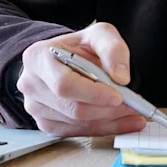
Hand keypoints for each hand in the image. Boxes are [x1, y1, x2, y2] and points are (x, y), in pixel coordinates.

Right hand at [17, 22, 146, 136]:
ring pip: (75, 123)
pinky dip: (102, 129)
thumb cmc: (79, 46)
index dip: (93, 94)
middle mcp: (31, 84)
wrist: (64, 57)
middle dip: (107, 110)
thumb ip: (113, 48)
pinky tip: (121, 122)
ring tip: (133, 113)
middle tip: (134, 107)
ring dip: (109, 121)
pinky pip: (75, 132)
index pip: (64, 84)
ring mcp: (35, 107)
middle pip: (71, 107)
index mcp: (38, 58)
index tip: (118, 96)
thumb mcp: (99, 34)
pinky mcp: (45, 122)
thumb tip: (121, 76)